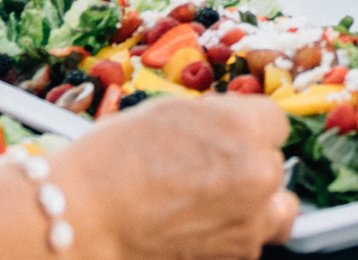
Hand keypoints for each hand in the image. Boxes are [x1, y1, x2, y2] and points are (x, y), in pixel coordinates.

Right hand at [54, 95, 296, 259]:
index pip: (275, 123)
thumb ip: (218, 120)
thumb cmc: (112, 162)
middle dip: (249, 168)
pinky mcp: (237, 253)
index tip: (231, 140)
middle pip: (275, 164)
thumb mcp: (172, 113)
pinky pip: (251, 239)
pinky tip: (195, 228)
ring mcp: (252, 218)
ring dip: (254, 205)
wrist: (81, 217)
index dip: (249, 132)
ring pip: (276, 208)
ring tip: (211, 205)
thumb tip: (236, 127)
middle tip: (208, 176)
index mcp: (246, 127)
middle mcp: (259, 171)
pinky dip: (231, 235)